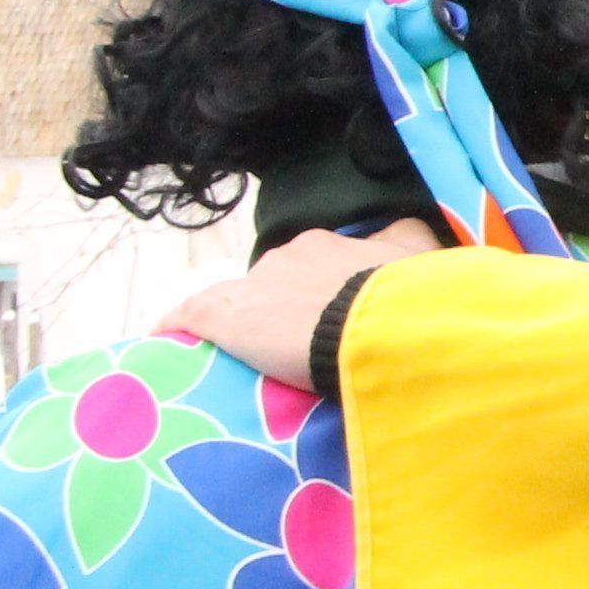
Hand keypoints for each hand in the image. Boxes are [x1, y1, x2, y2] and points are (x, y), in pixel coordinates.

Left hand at [165, 218, 442, 386]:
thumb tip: (406, 231)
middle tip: (304, 346)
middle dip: (286, 307)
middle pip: (276, 281)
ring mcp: (252, 284)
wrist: (372, 328)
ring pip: (238, 299)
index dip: (322, 291)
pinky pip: (188, 315)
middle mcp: (285, 255)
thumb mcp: (420, 258)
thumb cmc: (402, 300)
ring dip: (245, 321)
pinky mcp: (221, 315)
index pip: (315, 264)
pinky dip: (177, 326)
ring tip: (254, 357)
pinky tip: (167, 342)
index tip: (331, 317)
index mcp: (327, 245)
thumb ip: (409, 241)